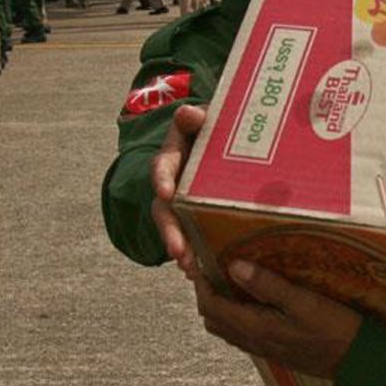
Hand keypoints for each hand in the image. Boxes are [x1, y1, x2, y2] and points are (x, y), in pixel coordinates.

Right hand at [150, 103, 207, 278]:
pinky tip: (202, 272)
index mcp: (174, 153)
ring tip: (190, 269)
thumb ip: (197, 117)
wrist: (223, 140)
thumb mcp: (208, 117)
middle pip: (164, 208)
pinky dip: (194, 253)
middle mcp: (172, 180)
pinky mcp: (192, 216)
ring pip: (174, 227)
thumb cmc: (216, 126)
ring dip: (181, 248)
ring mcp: (180, 201)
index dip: (162, 179)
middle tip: (178, 252)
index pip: (162, 165)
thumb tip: (187, 113)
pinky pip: (189, 236)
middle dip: (170, 230)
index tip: (166, 193)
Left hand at [195, 260, 362, 378]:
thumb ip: (267, 285)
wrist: (354, 360)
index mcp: (256, 328)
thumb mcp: (303, 301)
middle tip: (211, 268)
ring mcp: (262, 348)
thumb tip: (234, 266)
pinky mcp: (273, 349)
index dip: (201, 285)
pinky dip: (234, 315)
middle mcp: (253, 341)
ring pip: (226, 328)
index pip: (212, 308)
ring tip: (227, 279)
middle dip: (206, 294)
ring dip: (219, 305)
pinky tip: (250, 299)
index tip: (199, 262)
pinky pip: (241, 333)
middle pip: (213, 319)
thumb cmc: (333, 328)